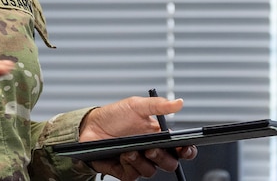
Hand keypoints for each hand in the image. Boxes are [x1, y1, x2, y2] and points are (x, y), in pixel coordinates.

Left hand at [79, 96, 197, 180]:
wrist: (90, 126)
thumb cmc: (114, 116)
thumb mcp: (136, 105)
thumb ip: (159, 105)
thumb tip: (179, 102)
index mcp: (158, 136)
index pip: (180, 148)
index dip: (187, 151)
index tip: (185, 148)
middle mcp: (151, 151)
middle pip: (169, 163)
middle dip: (163, 158)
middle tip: (152, 148)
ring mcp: (138, 162)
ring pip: (151, 171)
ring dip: (142, 161)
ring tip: (130, 150)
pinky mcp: (125, 171)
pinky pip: (133, 176)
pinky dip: (129, 166)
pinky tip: (122, 155)